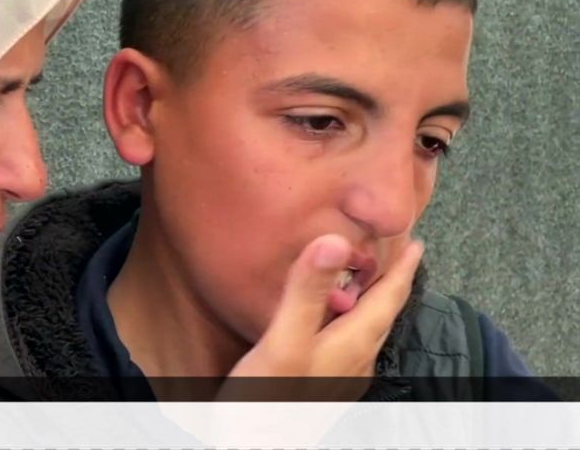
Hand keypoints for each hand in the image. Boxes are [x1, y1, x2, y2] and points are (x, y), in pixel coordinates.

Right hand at [217, 234, 423, 400]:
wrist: (255, 444)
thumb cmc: (268, 400)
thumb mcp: (284, 340)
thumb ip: (307, 293)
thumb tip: (335, 240)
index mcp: (352, 345)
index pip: (388, 300)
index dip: (402, 269)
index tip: (415, 243)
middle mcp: (354, 361)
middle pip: (381, 315)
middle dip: (389, 283)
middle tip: (394, 255)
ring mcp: (339, 377)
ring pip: (365, 331)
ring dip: (369, 303)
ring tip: (366, 283)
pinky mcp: (320, 385)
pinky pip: (345, 344)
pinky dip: (346, 321)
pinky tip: (329, 323)